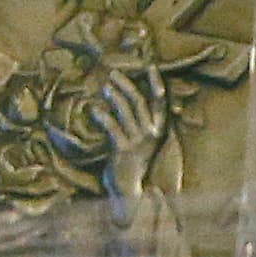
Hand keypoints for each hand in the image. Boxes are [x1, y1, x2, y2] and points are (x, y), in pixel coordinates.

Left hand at [95, 67, 168, 202]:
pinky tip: (94, 109)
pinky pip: (112, 127)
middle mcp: (151, 134)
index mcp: (158, 130)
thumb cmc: (132, 162)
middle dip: (127, 85)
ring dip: (115, 97)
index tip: (150, 66)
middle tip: (113, 73)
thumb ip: (139, 122)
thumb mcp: (142, 141)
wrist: (129, 190)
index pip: (161, 102)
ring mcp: (137, 142)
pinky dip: (103, 116)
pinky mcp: (122, 150)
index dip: (157, 83)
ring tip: (105, 87)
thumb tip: (128, 97)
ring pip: (126, 112)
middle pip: (140, 102)